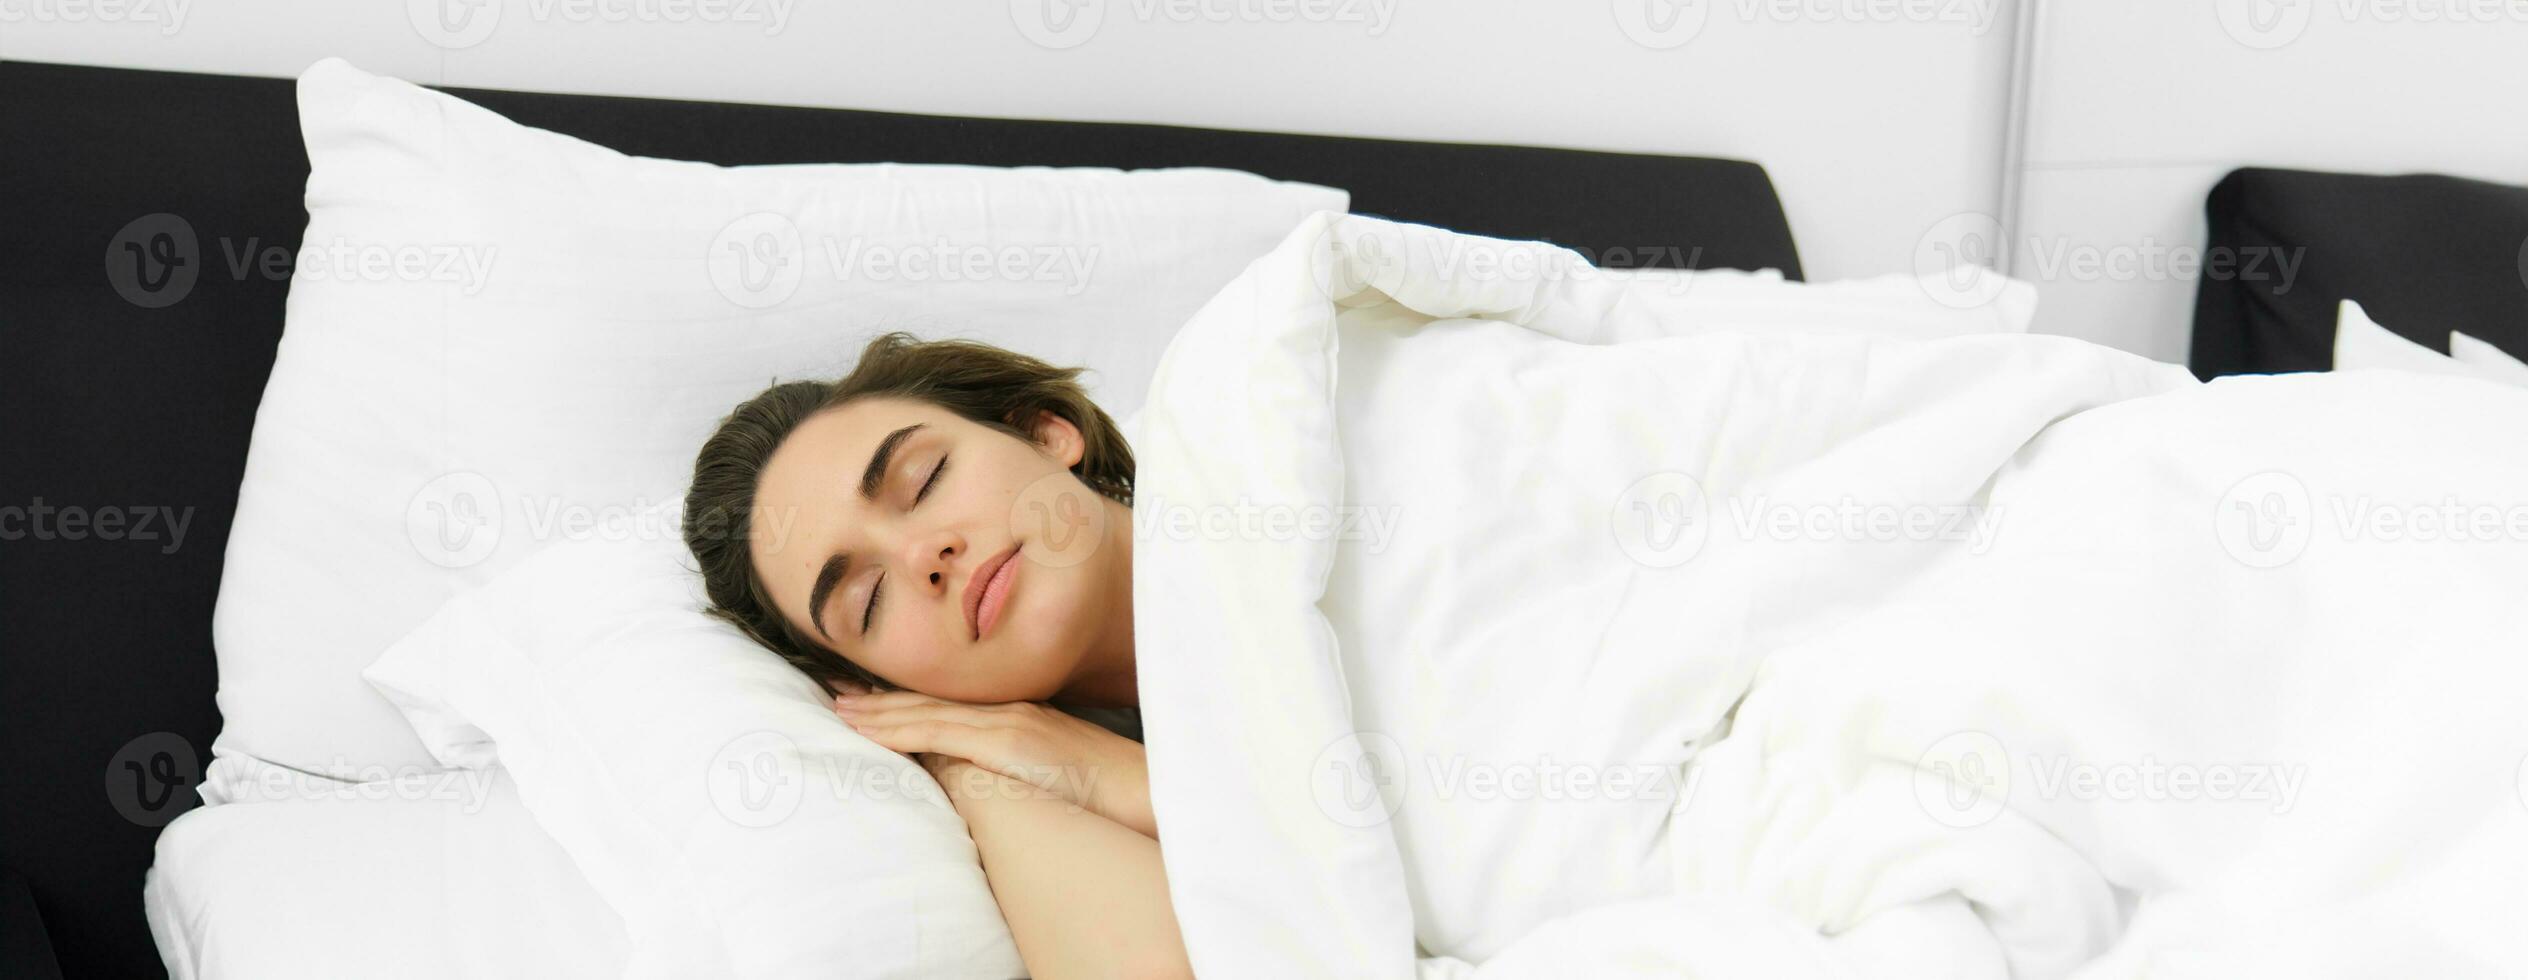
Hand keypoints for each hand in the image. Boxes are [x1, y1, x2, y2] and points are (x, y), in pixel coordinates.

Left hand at [832, 686, 1155, 838]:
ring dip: (878, 710)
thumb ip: (1026, 764)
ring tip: (838, 705)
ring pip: (927, 711)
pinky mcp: (1006, 738)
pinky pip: (939, 731)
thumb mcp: (1060, 771)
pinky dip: (898, 727)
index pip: (952, 704)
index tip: (872, 693)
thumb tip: (997, 781)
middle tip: (836, 686)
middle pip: (933, 699)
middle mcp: (1010, 709)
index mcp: (1022, 716)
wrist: (1146, 789)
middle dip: (883, 695)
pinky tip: (866, 727)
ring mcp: (1007, 720)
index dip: (909, 698)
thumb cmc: (1112, 790)